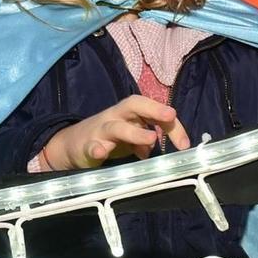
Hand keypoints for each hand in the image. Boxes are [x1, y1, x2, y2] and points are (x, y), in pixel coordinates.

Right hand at [38, 95, 188, 171]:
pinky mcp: (87, 146)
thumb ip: (146, 141)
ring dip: (134, 132)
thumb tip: (158, 149)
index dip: (172, 125)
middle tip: (171, 116)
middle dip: (153, 109)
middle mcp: (116, 117)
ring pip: (117, 126)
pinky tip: (101, 152)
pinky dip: (97, 148)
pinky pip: (93, 146)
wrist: (72, 146)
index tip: (185, 144)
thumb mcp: (130, 139)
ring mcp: (101, 130)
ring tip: (151, 139)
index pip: (154, 111)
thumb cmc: (108, 139)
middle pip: (134, 104)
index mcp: (129, 113)